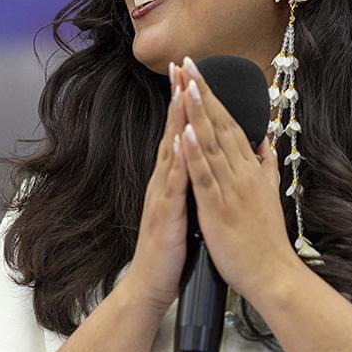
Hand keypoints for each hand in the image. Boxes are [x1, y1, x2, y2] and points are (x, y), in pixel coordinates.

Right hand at [119, 63, 191, 315]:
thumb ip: (190, 184)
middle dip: (177, 98)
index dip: (185, 103)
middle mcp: (163, 181)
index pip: (179, 134)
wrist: (151, 285)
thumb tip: (200, 162)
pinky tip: (183, 142)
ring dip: (175, 121)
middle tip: (182, 65)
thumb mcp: (185, 209)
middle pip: (171, 132)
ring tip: (182, 90)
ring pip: (170, 151)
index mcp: (171, 179)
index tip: (192, 74)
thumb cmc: (171, 250)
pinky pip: (173, 184)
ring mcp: (162, 196)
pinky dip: (178, 161)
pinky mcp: (165, 215)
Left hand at [177, 55, 302, 300]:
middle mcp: (241, 172)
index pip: (230, 125)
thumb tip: (266, 143)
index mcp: (249, 169)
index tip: (200, 73)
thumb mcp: (270, 194)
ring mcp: (230, 188)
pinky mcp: (218, 207)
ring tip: (187, 83)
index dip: (214, 98)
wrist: (273, 274)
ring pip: (212, 143)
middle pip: (220, 125)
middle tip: (189, 63)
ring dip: (199, 112)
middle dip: (204, 93)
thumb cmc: (266, 240)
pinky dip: (195, 152)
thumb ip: (266, 167)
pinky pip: (205, 175)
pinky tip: (186, 131)